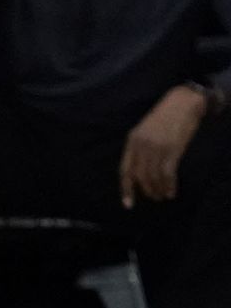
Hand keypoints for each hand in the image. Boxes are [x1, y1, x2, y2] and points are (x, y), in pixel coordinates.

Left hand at [118, 85, 204, 207]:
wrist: (182, 102)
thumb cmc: (164, 117)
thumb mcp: (144, 130)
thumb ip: (139, 148)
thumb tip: (138, 171)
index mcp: (131, 141)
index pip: (125, 170)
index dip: (126, 189)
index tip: (128, 204)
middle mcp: (141, 146)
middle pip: (139, 176)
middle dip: (146, 190)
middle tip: (154, 197)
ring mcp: (156, 148)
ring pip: (153, 177)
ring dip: (158, 190)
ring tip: (163, 196)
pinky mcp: (172, 149)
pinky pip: (167, 173)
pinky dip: (169, 185)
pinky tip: (172, 191)